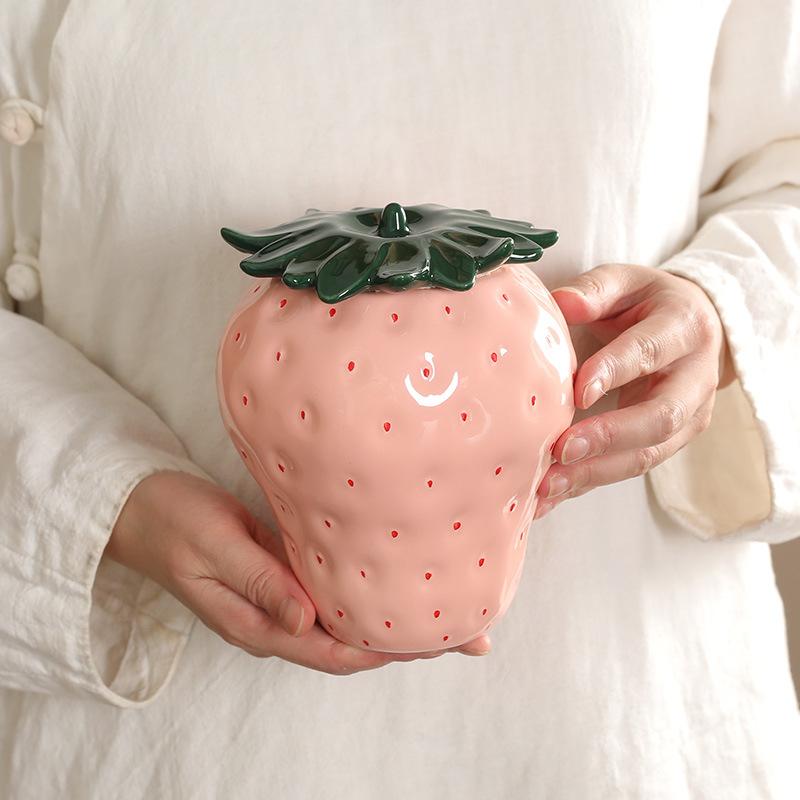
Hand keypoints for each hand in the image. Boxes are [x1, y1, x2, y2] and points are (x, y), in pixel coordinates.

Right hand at [106, 471, 490, 673]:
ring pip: (350, 620)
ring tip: (450, 609)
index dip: (390, 651)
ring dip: (397, 617)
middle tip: (472, 635)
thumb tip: (307, 623)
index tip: (440, 643)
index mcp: (262, 624)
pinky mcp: (285, 572)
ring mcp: (284, 598)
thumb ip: (259, 583)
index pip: (337, 651)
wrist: (140, 511)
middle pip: (355, 643)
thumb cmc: (173, 524)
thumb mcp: (213, 548)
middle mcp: (281, 619)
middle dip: (412, 641)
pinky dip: (371, 591)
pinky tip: (398, 579)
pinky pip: (336, 592)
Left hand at [535, 264, 733, 516]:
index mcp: (683, 327)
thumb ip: (595, 290)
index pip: (650, 352)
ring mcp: (689, 417)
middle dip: (610, 436)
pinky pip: (632, 468)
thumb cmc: (646, 303)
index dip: (615, 372)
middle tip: (562, 449)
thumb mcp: (625, 282)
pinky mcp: (672, 443)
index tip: (578, 391)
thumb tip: (561, 302)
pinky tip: (552, 494)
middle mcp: (695, 377)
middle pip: (660, 415)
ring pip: (648, 453)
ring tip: (547, 485)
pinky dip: (590, 482)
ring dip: (595, 472)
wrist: (693, 328)